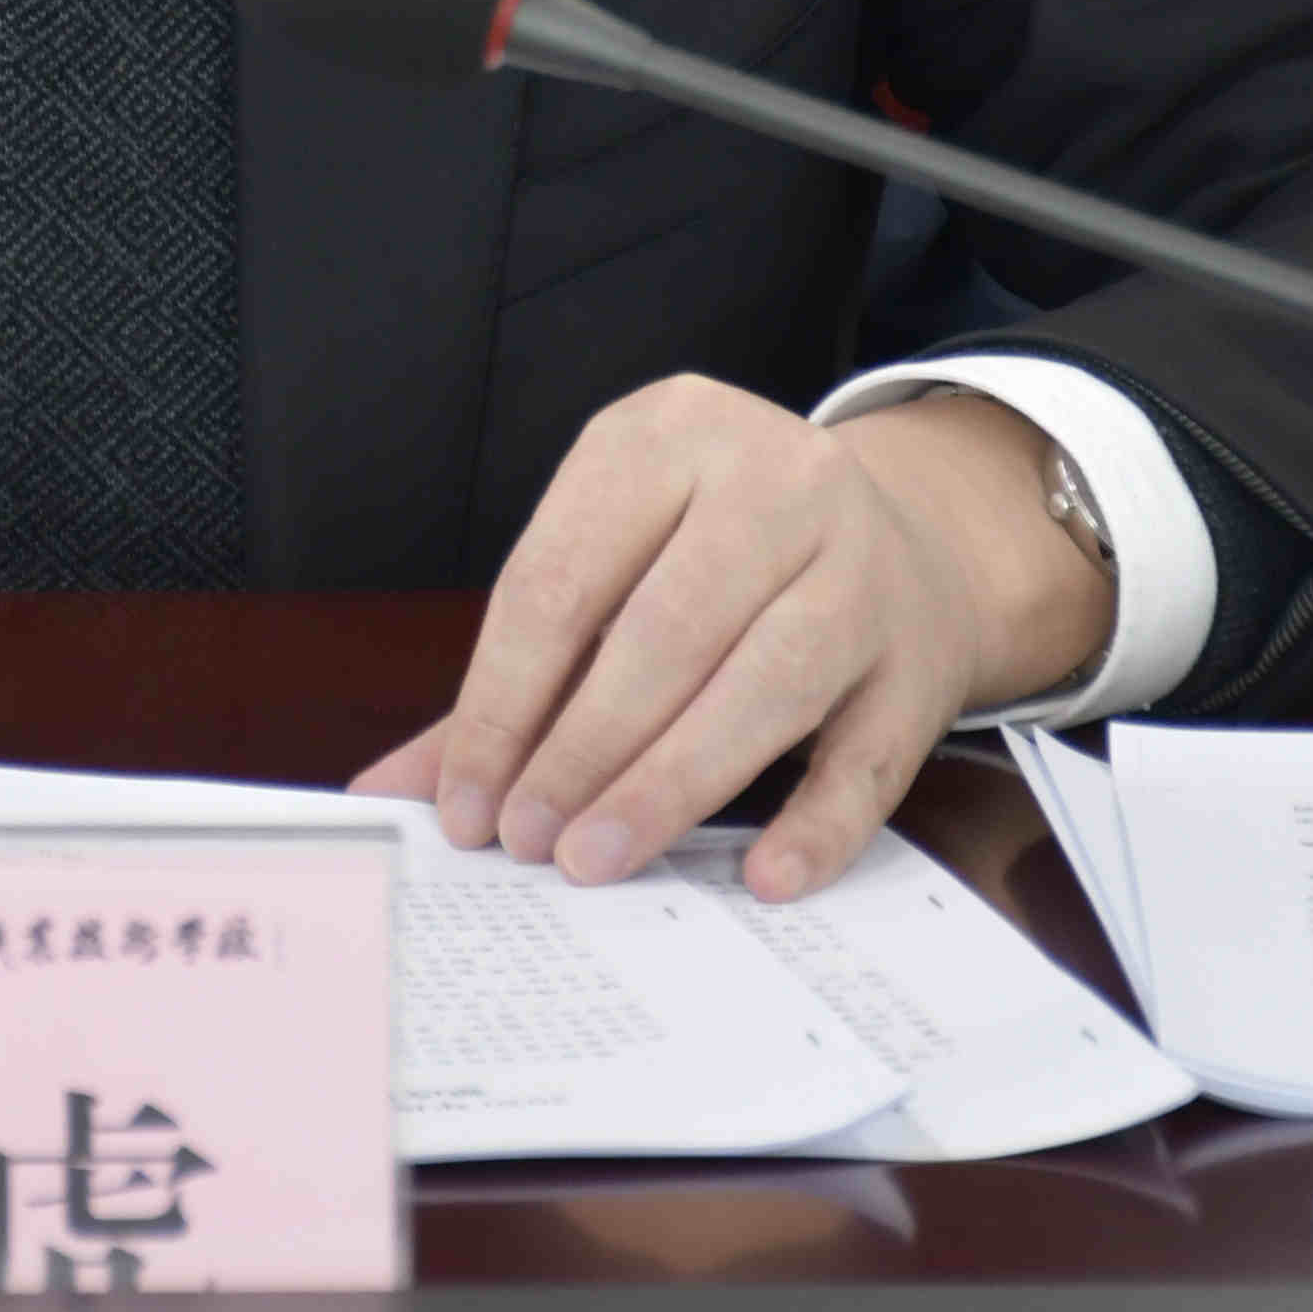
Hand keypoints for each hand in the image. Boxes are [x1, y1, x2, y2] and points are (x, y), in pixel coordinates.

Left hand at [350, 379, 1107, 902]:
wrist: (902, 535)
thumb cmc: (714, 561)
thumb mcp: (614, 564)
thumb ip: (511, 675)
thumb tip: (391, 792)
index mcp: (668, 435)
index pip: (561, 577)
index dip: (501, 701)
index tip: (465, 802)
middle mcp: (778, 480)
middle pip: (664, 632)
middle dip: (581, 750)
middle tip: (525, 841)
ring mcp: (865, 566)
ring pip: (766, 686)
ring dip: (669, 786)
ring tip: (595, 860)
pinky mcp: (921, 659)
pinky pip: (866, 759)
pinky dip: (813, 826)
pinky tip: (760, 877)